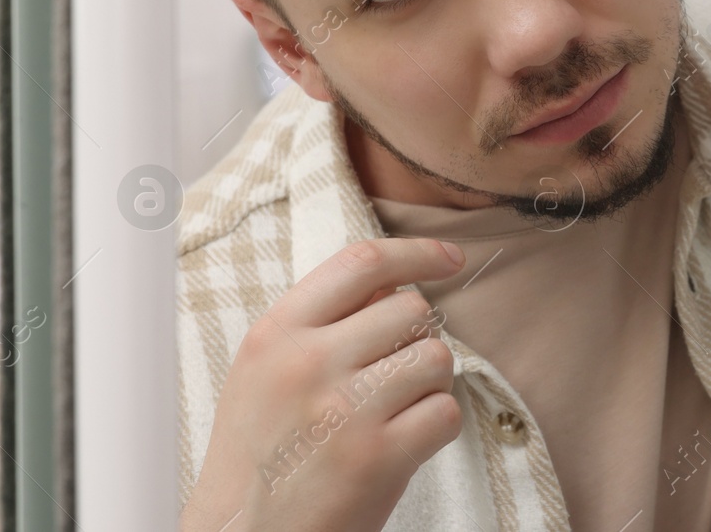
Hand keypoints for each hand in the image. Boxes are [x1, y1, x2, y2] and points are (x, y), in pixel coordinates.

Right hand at [180, 238, 467, 531]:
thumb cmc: (261, 456)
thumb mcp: (265, 372)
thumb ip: (321, 323)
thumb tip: (394, 283)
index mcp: (276, 334)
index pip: (361, 261)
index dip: (417, 253)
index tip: (449, 258)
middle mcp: (307, 363)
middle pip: (411, 310)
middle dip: (415, 340)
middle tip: (390, 380)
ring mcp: (343, 410)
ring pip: (436, 357)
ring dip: (428, 385)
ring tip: (391, 415)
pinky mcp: (377, 457)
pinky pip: (446, 412)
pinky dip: (434, 429)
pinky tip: (399, 446)